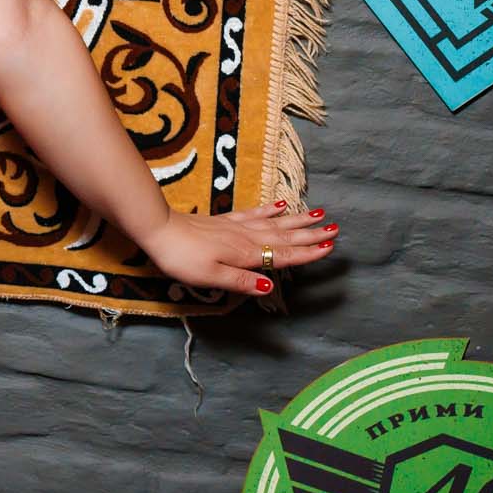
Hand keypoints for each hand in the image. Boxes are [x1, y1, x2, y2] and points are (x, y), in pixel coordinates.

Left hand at [135, 201, 336, 296]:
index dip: (306, 253)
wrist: (158, 229)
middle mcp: (245, 237)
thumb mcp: (210, 277)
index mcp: (245, 254)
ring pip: (274, 223)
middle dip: (310, 234)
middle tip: (335, 227)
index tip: (330, 247)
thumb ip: (241, 282)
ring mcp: (235, 226)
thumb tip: (270, 288)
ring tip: (317, 214)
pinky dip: (270, 210)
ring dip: (297, 220)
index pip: (282, 255)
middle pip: (284, 237)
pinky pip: (254, 213)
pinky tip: (280, 205)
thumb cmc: (181, 258)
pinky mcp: (224, 220)